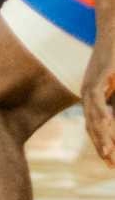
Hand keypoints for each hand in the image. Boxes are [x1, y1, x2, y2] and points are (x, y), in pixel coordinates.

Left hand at [82, 39, 114, 166]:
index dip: (102, 145)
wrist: (113, 35)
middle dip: (102, 146)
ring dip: (101, 134)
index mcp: (93, 99)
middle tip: (110, 165)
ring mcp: (90, 86)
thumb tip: (114, 120)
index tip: (110, 164)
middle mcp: (87, 95)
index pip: (96, 128)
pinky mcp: (97, 76)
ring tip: (108, 151)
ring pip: (94, 115)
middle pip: (93, 126)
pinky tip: (106, 122)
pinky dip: (101, 110)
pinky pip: (96, 97)